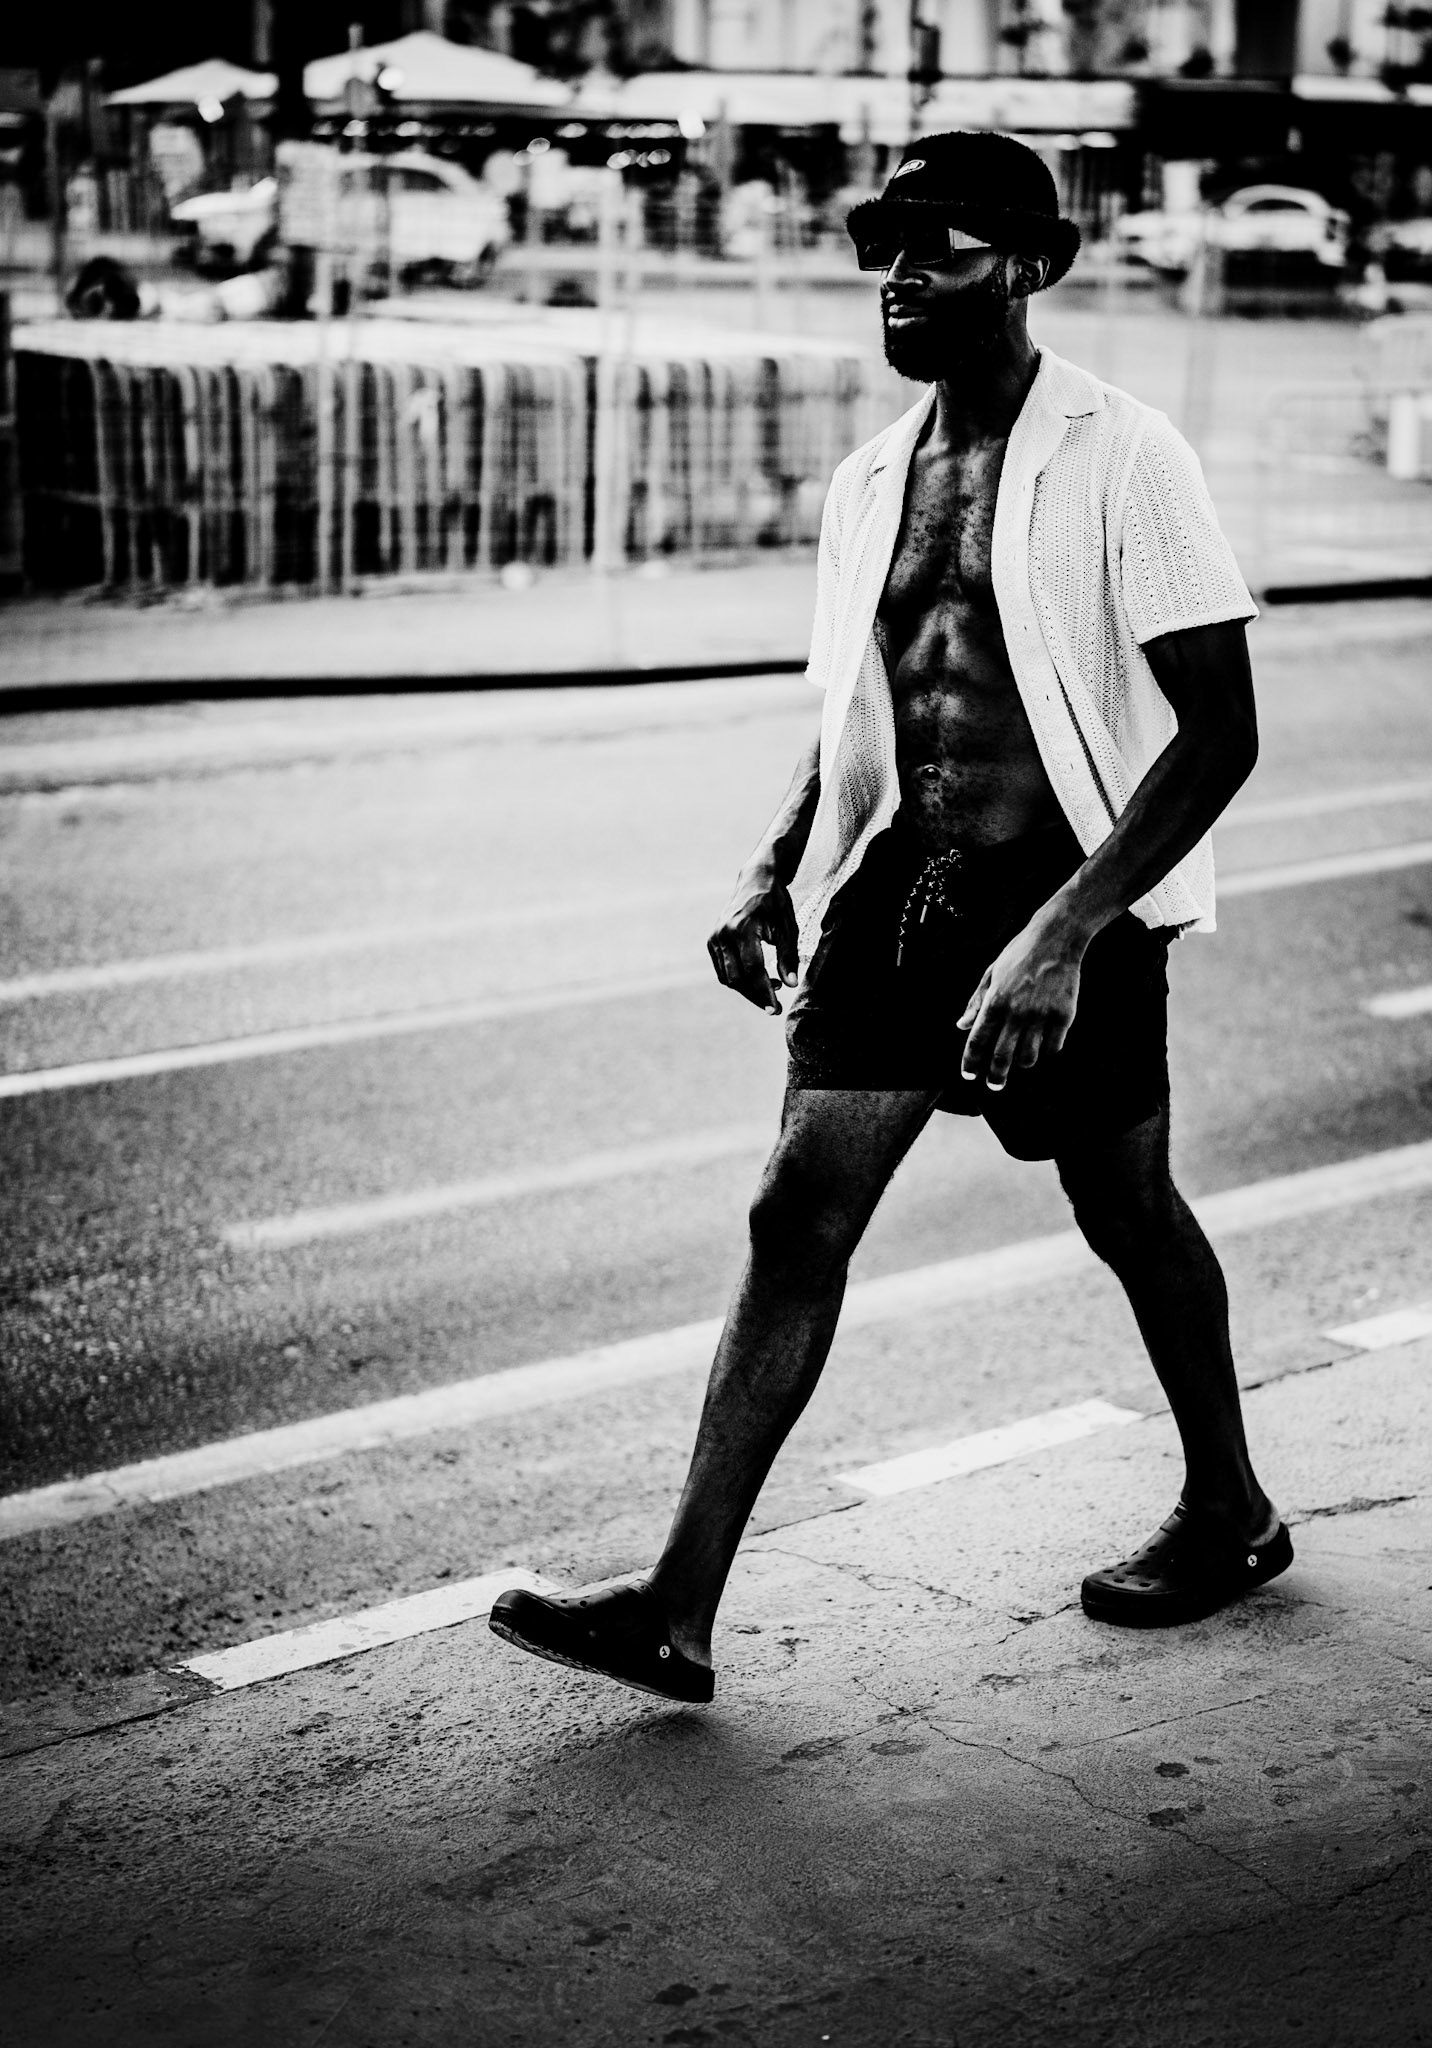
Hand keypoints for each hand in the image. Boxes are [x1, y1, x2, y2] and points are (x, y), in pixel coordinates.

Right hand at [708, 865, 798, 1014]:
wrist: (756, 880)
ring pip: (728, 978)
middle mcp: (723, 934)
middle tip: (775, 1008)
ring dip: (748, 989)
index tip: (776, 1009)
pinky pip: (723, 970)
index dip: (764, 992)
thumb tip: (791, 984)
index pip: (752, 969)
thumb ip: (788, 956)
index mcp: (743, 928)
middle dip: (756, 996)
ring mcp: (714, 938)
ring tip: (772, 986)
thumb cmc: (775, 903)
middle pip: (737, 978)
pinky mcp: (712, 942)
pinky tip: (758, 977)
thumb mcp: (788, 927)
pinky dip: (738, 979)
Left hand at [957, 905, 1088, 1090]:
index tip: (969, 1075)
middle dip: (995, 1077)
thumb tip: (962, 1026)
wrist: (1057, 938)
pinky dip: (1046, 1051)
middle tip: (994, 1085)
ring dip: (1021, 1063)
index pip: (977, 1041)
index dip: (970, 1062)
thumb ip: (976, 1002)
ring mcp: (1041, 1016)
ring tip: (1019, 1061)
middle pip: (1001, 1057)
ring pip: (1028, 1057)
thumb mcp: (992, 973)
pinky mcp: (1063, 1016)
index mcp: (995, 1001)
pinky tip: (1042, 1046)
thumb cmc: (1020, 954)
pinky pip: (1053, 1047)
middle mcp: (1017, 1012)